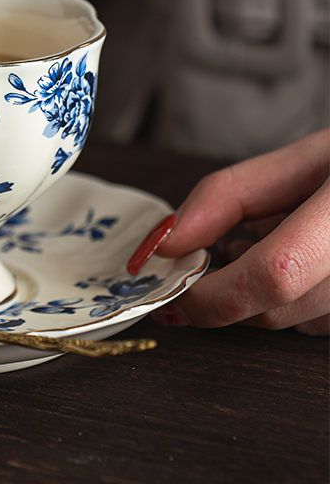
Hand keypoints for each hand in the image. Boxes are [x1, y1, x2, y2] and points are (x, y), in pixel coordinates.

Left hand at [130, 129, 328, 334]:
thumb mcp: (302, 160)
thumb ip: (228, 197)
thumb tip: (168, 241)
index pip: (275, 273)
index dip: (213, 290)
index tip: (174, 280)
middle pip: (273, 308)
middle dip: (224, 288)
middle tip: (216, 246)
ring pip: (292, 322)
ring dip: (256, 293)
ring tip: (272, 238)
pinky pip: (316, 323)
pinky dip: (289, 299)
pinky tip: (300, 260)